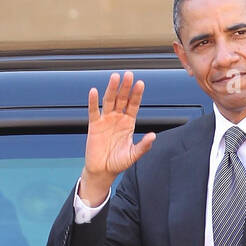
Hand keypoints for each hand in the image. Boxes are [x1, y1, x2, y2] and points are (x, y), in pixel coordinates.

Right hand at [80, 71, 156, 202]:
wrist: (103, 171)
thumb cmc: (118, 163)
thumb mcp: (133, 155)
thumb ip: (143, 146)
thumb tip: (153, 136)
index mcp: (129, 123)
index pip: (134, 105)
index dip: (137, 95)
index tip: (140, 84)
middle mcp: (118, 118)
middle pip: (122, 99)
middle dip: (125, 87)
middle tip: (129, 75)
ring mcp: (106, 120)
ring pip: (109, 101)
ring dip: (111, 89)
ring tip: (115, 77)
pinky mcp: (94, 125)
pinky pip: (93, 111)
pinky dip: (92, 101)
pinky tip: (93, 91)